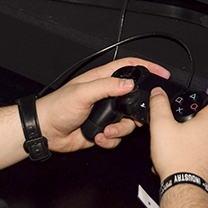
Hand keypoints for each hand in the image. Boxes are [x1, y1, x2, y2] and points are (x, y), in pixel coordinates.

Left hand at [34, 57, 170, 152]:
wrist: (46, 131)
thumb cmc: (56, 106)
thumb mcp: (82, 92)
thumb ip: (106, 86)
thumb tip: (128, 84)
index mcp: (101, 80)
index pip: (129, 68)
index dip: (147, 67)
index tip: (161, 73)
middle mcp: (106, 96)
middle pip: (134, 99)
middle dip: (137, 111)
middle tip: (136, 118)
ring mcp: (106, 114)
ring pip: (128, 122)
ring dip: (120, 130)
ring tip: (105, 131)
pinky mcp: (103, 130)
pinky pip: (118, 137)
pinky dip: (110, 140)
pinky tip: (98, 137)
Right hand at [149, 85, 207, 191]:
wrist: (187, 192)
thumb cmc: (180, 162)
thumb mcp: (161, 127)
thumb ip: (159, 106)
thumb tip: (158, 94)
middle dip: (197, 120)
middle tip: (183, 122)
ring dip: (194, 139)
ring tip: (175, 146)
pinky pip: (207, 157)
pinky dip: (195, 155)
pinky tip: (178, 162)